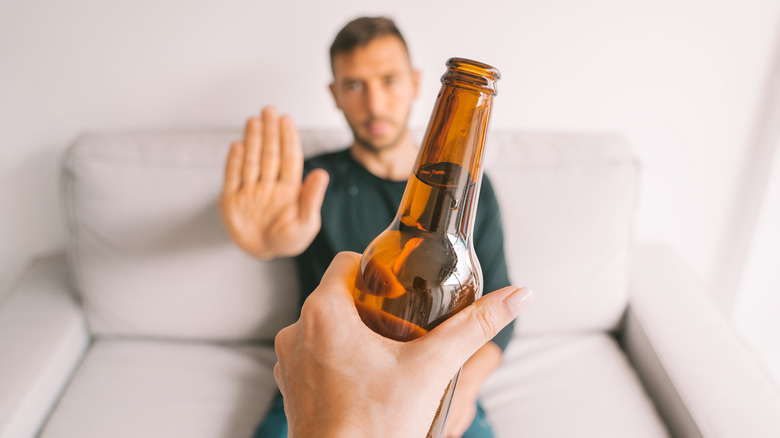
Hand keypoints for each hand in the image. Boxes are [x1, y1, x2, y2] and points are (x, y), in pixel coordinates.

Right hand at [219, 106, 329, 258]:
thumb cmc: (289, 239)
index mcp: (289, 188)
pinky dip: (234, 162)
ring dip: (253, 140)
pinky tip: (238, 145)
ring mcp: (250, 190)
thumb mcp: (306, 223)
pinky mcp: (231, 199)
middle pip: (269, 154)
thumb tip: (322, 173)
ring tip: (254, 120)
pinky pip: (233, 177)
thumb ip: (311, 198)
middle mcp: (269, 184)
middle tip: (269, 110)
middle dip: (270, 132)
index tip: (286, 119)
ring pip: (251, 161)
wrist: (263, 252)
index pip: (289, 158)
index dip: (288, 138)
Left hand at [273, 252, 533, 437]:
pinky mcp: (289, 385)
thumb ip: (474, 326)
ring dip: (351, 332)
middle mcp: (296, 330)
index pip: (347, 262)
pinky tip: (364, 380)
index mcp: (324, 312)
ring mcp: (288, 359)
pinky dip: (335, 359)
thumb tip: (518, 296)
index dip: (376, 271)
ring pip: (324, 326)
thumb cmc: (377, 425)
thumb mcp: (433, 368)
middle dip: (369, 305)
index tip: (400, 291)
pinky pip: (313, 355)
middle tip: (401, 326)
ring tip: (385, 355)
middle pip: (337, 295)